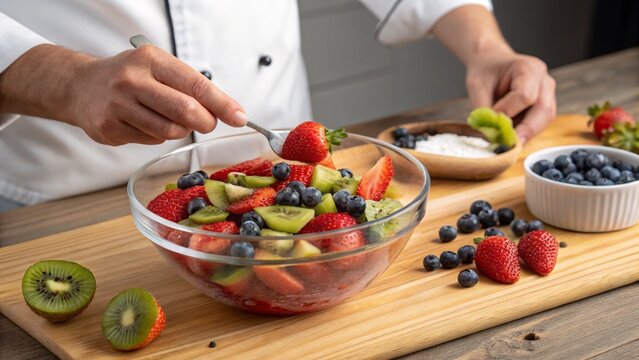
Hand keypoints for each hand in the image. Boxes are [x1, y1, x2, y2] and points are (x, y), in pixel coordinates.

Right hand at [0, 44, 246, 145]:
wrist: (81, 86)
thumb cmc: (131, 77)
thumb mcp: (159, 68)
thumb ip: (191, 87)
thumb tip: (228, 112)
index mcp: (151, 59)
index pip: (195, 84)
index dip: (221, 104)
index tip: (240, 117)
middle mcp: (132, 80)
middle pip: (185, 111)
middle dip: (205, 122)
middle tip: (207, 123)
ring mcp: (118, 105)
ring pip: (170, 131)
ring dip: (180, 130)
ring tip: (168, 117)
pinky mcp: (109, 128)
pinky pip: (151, 140)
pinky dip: (158, 136)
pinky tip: (144, 122)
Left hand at [466, 49, 555, 142]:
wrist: (492, 64)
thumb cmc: (486, 72)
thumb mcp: (477, 86)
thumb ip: (483, 110)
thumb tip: (488, 136)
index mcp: (529, 68)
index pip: (525, 95)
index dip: (508, 111)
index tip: (490, 120)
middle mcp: (544, 81)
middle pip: (544, 110)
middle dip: (526, 130)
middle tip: (509, 145)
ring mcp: (548, 94)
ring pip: (545, 119)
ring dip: (527, 133)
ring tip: (508, 143)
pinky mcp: (544, 107)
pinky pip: (540, 123)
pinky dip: (526, 132)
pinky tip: (511, 138)